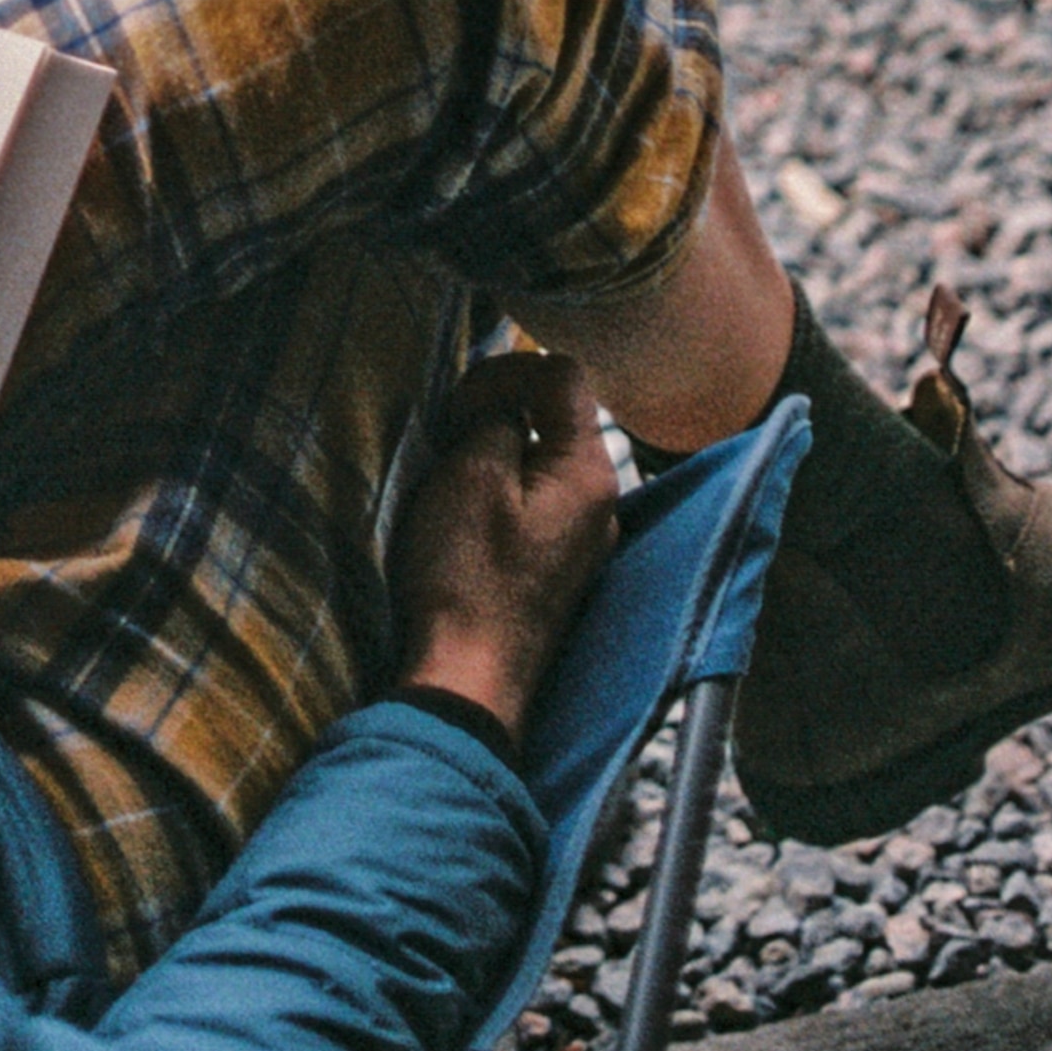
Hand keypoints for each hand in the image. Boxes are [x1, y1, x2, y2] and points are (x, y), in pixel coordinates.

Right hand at [390, 351, 620, 747]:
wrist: (467, 680)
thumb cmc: (467, 576)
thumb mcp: (470, 476)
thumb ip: (495, 421)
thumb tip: (504, 410)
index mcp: (589, 472)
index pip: (562, 374)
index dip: (506, 370)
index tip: (460, 403)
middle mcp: (602, 500)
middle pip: (557, 413)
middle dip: (500, 407)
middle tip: (449, 432)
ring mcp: (584, 536)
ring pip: (543, 455)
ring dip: (497, 447)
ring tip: (452, 471)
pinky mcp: (558, 563)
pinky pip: (536, 496)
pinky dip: (501, 483)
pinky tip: (465, 509)